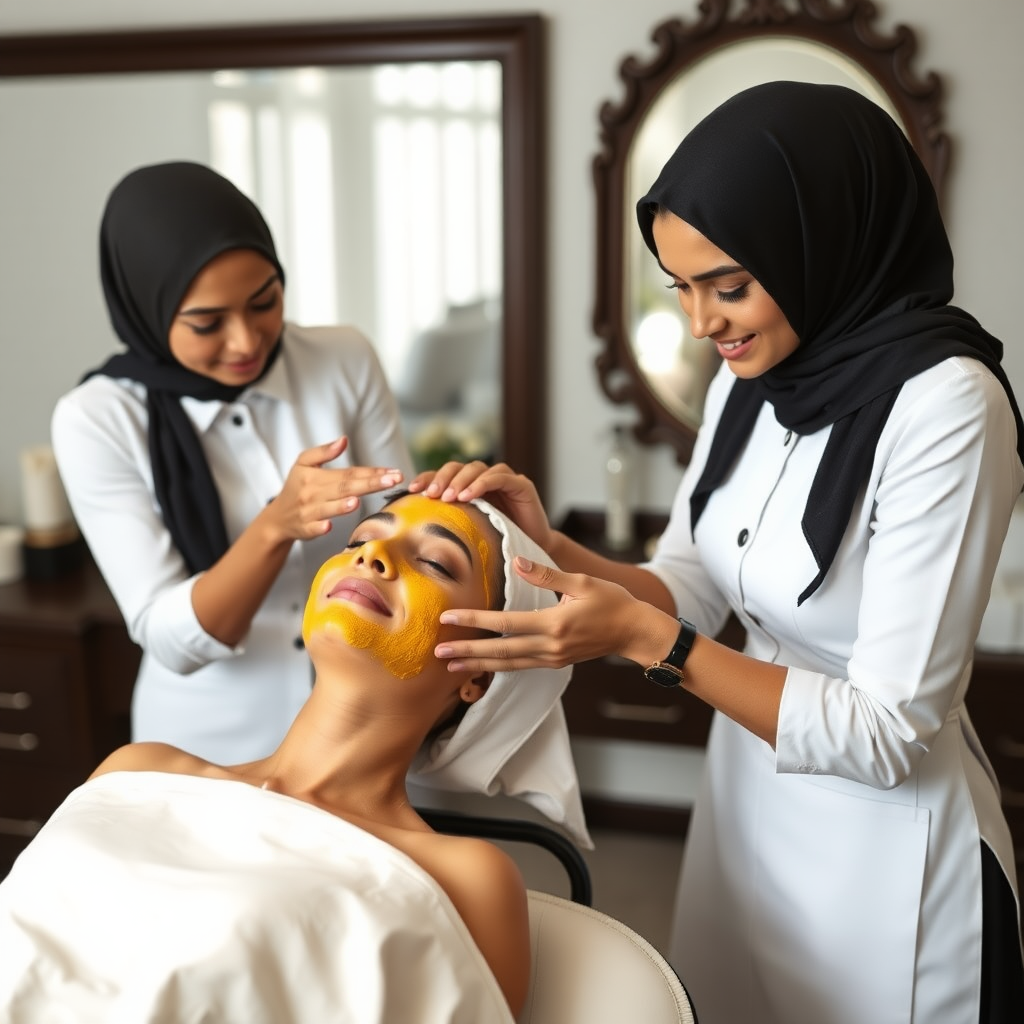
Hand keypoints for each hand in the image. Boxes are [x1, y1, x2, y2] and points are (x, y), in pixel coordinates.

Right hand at [262, 437, 403, 541]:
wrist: (278, 518)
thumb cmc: (296, 487)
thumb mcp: (303, 463)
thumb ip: (323, 452)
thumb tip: (344, 440)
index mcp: (316, 476)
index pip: (349, 473)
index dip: (371, 472)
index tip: (393, 472)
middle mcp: (313, 493)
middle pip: (345, 487)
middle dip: (369, 484)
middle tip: (392, 481)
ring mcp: (309, 512)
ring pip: (328, 508)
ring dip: (341, 506)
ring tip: (357, 501)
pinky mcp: (305, 528)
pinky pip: (312, 529)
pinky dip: (319, 528)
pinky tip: (328, 526)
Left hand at [410, 461, 554, 551]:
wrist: (530, 554)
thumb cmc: (496, 545)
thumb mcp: (466, 532)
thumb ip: (446, 524)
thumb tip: (410, 529)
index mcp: (468, 487)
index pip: (444, 475)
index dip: (427, 478)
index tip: (412, 490)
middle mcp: (484, 479)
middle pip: (458, 467)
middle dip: (442, 479)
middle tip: (430, 495)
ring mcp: (503, 479)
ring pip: (476, 468)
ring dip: (460, 481)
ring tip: (448, 497)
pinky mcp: (521, 484)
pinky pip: (498, 477)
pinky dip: (481, 484)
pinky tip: (468, 496)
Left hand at [434, 556, 670, 671]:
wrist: (635, 631)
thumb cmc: (612, 602)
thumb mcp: (581, 582)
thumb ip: (547, 574)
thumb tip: (517, 562)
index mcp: (554, 623)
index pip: (506, 625)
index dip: (475, 621)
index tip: (449, 619)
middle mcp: (550, 646)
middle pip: (500, 652)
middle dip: (467, 652)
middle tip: (437, 653)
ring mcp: (552, 658)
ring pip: (508, 665)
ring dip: (478, 665)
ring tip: (451, 665)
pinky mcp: (555, 662)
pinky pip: (520, 666)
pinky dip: (497, 667)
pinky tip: (481, 666)